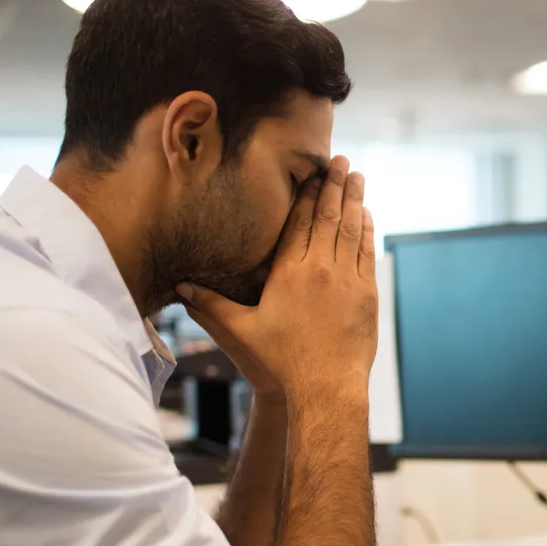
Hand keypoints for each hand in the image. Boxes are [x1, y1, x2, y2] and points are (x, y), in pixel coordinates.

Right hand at [178, 156, 377, 408]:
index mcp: (289, 272)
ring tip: (355, 175)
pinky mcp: (367, 294)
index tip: (311, 172)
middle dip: (332, 184)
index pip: (298, 222)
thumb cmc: (281, 361)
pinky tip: (366, 214)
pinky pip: (367, 253)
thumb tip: (179, 287)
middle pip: (327, 217)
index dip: (305, 194)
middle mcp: (321, 270)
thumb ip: (211, 305)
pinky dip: (367, 230)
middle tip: (339, 159)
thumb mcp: (241, 330)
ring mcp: (348, 280)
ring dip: (353, 199)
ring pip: (351, 229)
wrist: (326, 386)